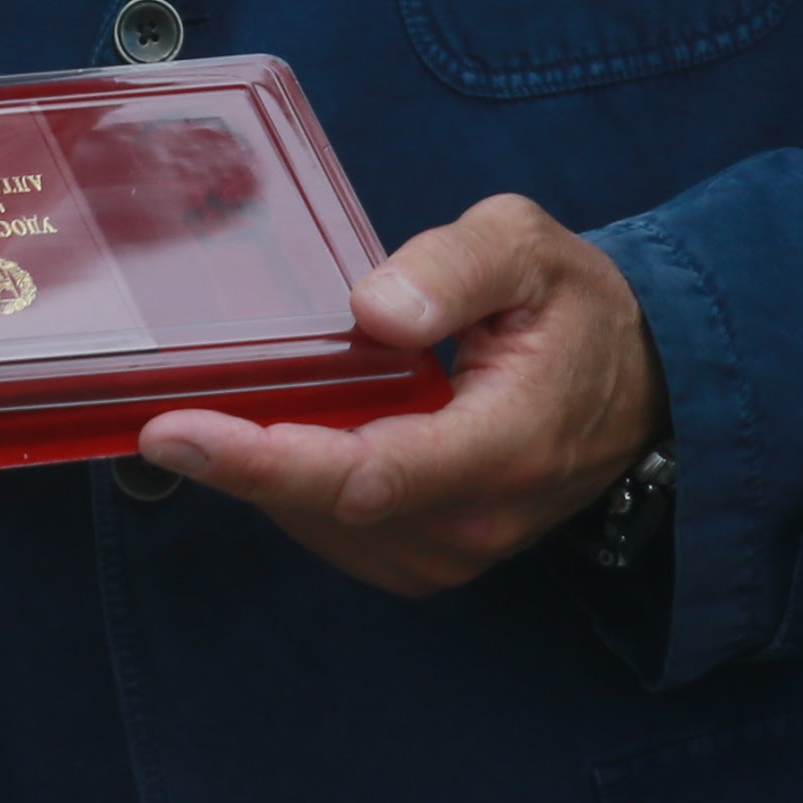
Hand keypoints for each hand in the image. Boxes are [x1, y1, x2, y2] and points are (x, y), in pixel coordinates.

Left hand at [133, 194, 663, 596]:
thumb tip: (375, 308)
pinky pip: (340, 532)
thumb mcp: (527, 248)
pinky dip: (293, 490)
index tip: (173, 430)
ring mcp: (458, 548)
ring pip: (325, 525)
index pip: (368, 472)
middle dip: (237, 465)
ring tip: (215, 414)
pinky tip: (271, 437)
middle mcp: (478, 518)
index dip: (262, 459)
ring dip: (262, 477)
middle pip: (329, 507)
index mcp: (506, 443)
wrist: (645, 385)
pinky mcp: (435, 554)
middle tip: (157, 418)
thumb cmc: (576, 309)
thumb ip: (454, 269)